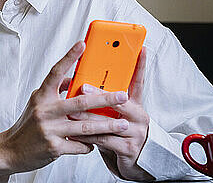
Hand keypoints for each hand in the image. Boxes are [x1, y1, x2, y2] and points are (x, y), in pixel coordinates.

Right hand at [0, 41, 132, 182]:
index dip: (69, 57)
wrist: (10, 151)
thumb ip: (55, 90)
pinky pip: (79, 145)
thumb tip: (72, 78)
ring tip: (122, 124)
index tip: (82, 44)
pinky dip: (90, 144)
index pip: (55, 72)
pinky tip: (97, 142)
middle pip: (80, 102)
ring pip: (85, 126)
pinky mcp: (54, 148)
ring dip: (106, 125)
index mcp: (41, 96)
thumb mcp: (37, 102)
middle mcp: (45, 110)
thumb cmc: (27, 125)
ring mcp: (49, 129)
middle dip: (105, 99)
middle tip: (122, 96)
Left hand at [68, 47, 153, 180]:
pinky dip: (88, 136)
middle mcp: (139, 116)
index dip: (140, 65)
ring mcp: (136, 132)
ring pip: (108, 122)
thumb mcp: (119, 117)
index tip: (140, 49)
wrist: (138, 164)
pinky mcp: (128, 149)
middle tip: (83, 86)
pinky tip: (76, 133)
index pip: (138, 81)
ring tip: (71, 112)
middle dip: (99, 93)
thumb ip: (107, 103)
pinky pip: (104, 140)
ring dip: (87, 117)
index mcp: (135, 105)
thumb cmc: (124, 136)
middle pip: (119, 100)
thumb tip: (84, 86)